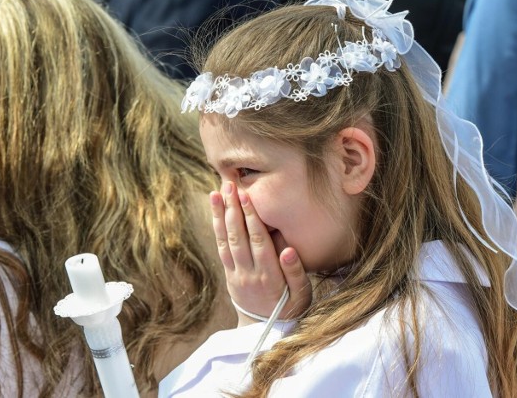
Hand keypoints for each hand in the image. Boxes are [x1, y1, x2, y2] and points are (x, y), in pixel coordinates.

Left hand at [210, 181, 311, 325]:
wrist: (264, 330)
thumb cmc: (289, 307)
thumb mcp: (301, 296)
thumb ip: (296, 273)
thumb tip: (288, 250)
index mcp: (269, 276)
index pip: (258, 241)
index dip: (251, 218)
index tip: (247, 196)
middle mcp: (248, 273)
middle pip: (238, 236)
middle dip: (233, 209)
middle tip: (229, 185)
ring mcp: (235, 273)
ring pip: (225, 240)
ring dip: (220, 215)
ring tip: (216, 193)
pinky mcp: (228, 273)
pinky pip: (220, 247)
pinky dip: (217, 228)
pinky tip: (215, 211)